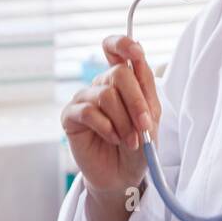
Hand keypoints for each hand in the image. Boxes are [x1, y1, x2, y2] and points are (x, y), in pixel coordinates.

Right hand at [61, 35, 161, 196]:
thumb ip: (145, 88)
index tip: (136, 52)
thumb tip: (137, 58)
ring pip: (106, 95)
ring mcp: (84, 99)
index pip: (116, 49)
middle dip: (136, 102)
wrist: (123, 177)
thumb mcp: (151, 117)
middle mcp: (102, 85)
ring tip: (130, 141)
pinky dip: (106, 127)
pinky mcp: (70, 117)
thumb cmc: (137, 146)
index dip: (123, 43)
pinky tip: (112, 138)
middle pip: (118, 73)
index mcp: (122, 81)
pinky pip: (88, 111)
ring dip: (124, 121)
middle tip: (144, 127)